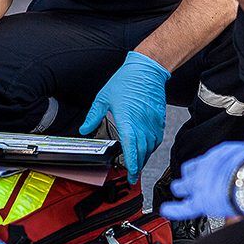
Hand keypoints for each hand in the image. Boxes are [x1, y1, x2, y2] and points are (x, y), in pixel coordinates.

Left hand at [79, 52, 169, 183]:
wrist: (147, 69)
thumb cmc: (127, 80)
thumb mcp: (104, 97)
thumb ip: (93, 116)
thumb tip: (85, 129)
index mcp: (127, 120)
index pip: (130, 148)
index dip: (132, 164)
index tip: (130, 174)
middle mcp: (142, 123)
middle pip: (142, 151)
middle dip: (137, 166)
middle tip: (132, 175)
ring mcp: (152, 122)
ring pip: (151, 147)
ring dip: (144, 157)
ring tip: (138, 163)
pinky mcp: (159, 119)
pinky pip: (157, 138)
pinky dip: (152, 146)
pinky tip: (146, 148)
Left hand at [161, 112, 243, 220]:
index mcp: (221, 153)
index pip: (209, 159)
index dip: (207, 166)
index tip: (209, 170)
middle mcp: (208, 166)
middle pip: (192, 170)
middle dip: (189, 176)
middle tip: (188, 181)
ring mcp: (202, 184)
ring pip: (184, 186)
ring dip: (181, 189)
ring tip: (178, 191)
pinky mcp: (201, 200)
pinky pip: (183, 207)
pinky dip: (174, 209)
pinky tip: (166, 210)